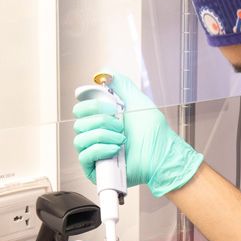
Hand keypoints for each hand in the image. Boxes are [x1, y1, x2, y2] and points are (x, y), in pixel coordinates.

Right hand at [73, 72, 203, 196]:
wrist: (161, 155)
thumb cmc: (154, 133)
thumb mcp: (138, 101)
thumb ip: (121, 84)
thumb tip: (105, 71)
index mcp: (103, 120)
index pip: (80, 109)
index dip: (93, 105)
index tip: (112, 107)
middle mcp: (97, 135)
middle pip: (78, 123)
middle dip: (102, 121)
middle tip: (120, 125)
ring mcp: (96, 152)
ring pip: (80, 138)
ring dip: (103, 136)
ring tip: (122, 139)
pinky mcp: (95, 169)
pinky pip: (84, 155)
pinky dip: (100, 149)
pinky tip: (115, 149)